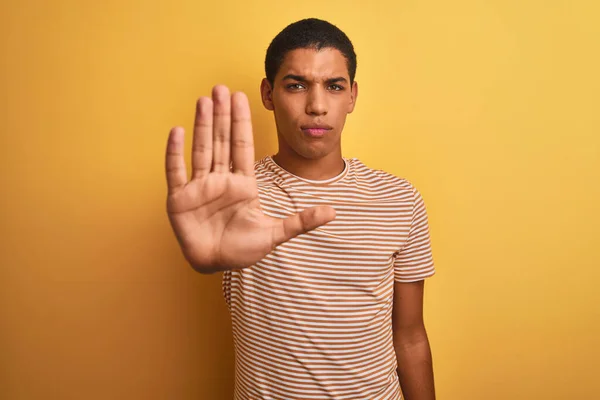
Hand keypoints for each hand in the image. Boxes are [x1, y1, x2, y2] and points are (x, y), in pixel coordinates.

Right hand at [165, 85, 335, 272]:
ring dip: (202, 125)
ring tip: (203, 100)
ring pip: (201, 149)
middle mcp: (220, 180)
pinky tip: (176, 131)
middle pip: (222, 141)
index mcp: (243, 184)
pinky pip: (176, 171)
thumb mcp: (275, 234)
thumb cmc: (242, 250)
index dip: (241, 122)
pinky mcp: (179, 198)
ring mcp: (199, 187)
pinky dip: (174, 152)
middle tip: (220, 88)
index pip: (242, 146)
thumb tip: (333, 212)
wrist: (215, 265)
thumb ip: (301, 221)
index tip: (241, 97)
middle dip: (222, 115)